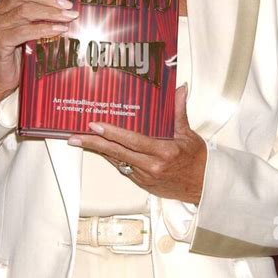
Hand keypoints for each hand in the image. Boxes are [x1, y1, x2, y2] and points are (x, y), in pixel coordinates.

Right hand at [0, 0, 78, 101]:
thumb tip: (66, 6)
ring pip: (24, 10)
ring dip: (50, 12)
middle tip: (68, 6)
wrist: (4, 77)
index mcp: (3, 4)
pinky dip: (44, 29)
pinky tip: (59, 30)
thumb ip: (40, 15)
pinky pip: (24, 31)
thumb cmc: (20, 51)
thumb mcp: (30, 28)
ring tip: (68, 17)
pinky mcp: (0, 42)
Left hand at [67, 83, 206, 204]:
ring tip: (79, 141)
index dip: (112, 133)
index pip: (132, 141)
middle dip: (93, 144)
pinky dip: (111, 157)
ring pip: (116, 161)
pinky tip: (99, 149)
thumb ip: (179, 111)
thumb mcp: (189, 134)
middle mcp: (152, 166)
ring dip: (98, 151)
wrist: (203, 187)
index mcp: (164, 152)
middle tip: (74, 137)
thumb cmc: (197, 161)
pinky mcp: (142, 183)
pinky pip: (122, 168)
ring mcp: (145, 177)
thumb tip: (179, 89)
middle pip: (117, 153)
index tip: (94, 126)